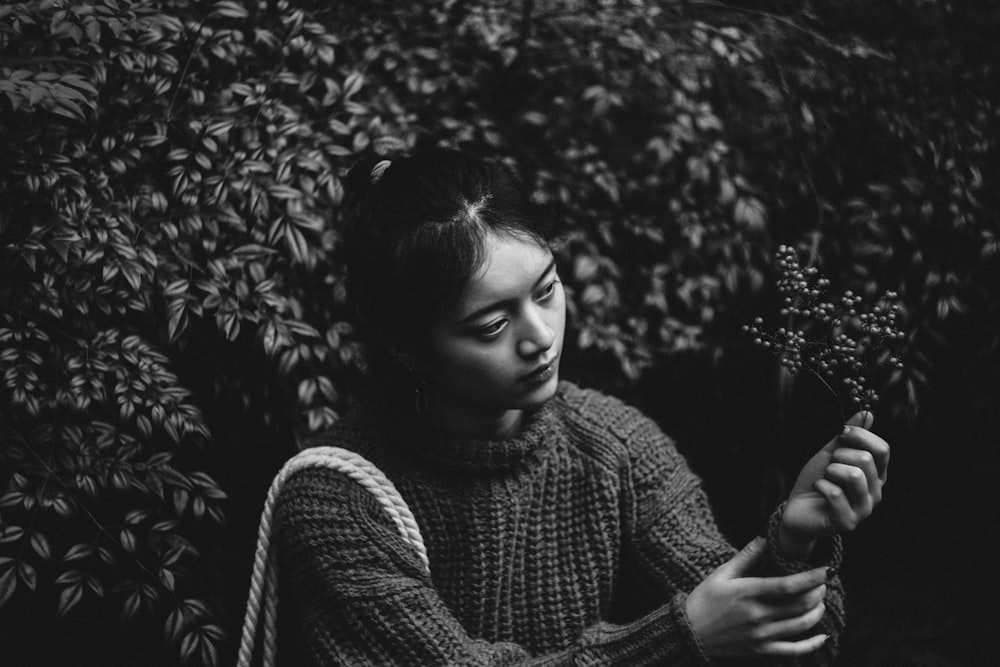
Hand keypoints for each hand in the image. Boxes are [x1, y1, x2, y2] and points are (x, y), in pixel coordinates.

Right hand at [686, 537, 829, 657]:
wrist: (689, 633)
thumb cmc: (705, 600)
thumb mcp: (722, 574)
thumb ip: (747, 556)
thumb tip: (765, 536)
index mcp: (748, 593)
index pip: (788, 585)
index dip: (812, 577)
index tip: (827, 569)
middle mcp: (757, 615)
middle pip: (800, 604)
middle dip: (818, 592)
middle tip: (823, 583)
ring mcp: (761, 636)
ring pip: (801, 625)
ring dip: (817, 612)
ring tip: (820, 602)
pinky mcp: (762, 651)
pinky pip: (794, 651)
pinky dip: (812, 644)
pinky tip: (822, 637)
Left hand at [780, 411, 889, 558]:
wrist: (796, 510)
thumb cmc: (816, 481)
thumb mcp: (830, 454)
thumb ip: (847, 437)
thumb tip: (867, 414)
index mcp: (876, 475)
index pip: (882, 449)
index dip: (861, 435)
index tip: (841, 432)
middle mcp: (875, 493)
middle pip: (865, 459)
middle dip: (839, 455)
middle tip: (828, 466)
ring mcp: (863, 510)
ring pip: (853, 475)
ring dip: (830, 470)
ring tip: (825, 478)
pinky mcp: (847, 522)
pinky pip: (836, 493)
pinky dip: (820, 485)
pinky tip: (818, 489)